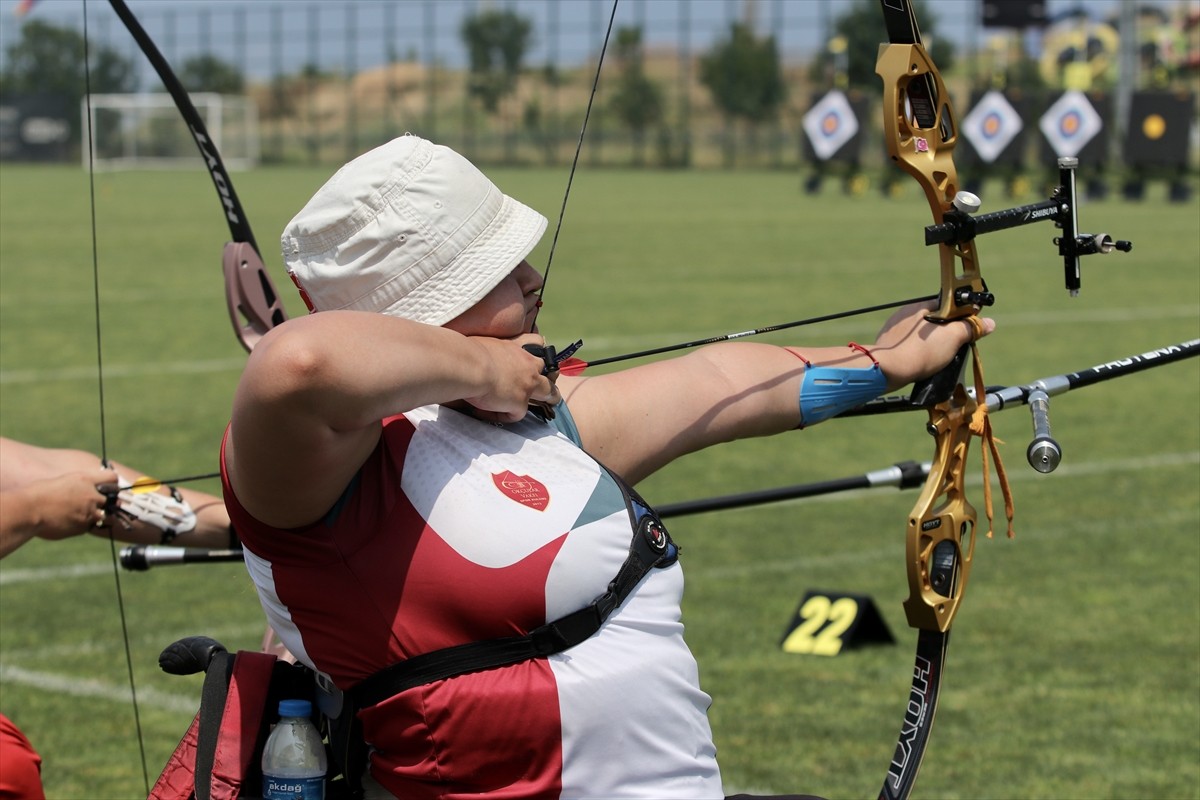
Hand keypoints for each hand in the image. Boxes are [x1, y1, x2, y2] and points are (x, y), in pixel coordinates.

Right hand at [28, 467, 117, 539]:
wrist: (28, 510)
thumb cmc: (38, 494)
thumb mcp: (61, 482)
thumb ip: (77, 486)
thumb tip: (83, 492)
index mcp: (85, 480)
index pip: (112, 478)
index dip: (112, 483)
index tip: (109, 487)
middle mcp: (91, 495)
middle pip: (109, 499)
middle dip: (101, 502)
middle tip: (87, 504)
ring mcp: (89, 513)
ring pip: (101, 515)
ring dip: (92, 515)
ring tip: (74, 514)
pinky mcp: (83, 527)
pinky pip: (87, 526)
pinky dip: (80, 525)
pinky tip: (65, 522)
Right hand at [461, 333, 561, 423]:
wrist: (470, 365)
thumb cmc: (470, 351)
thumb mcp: (487, 342)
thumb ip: (494, 350)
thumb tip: (483, 354)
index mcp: (518, 349)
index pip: (537, 343)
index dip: (537, 352)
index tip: (534, 359)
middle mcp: (528, 366)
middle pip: (549, 373)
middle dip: (549, 381)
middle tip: (547, 388)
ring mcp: (527, 386)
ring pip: (548, 394)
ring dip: (547, 399)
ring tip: (545, 407)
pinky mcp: (519, 403)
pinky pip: (517, 414)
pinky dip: (505, 415)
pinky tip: (492, 413)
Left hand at [872, 301, 994, 389]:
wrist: (887, 370)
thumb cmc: (921, 351)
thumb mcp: (953, 337)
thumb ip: (970, 328)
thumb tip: (988, 323)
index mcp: (920, 306)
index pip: (947, 305)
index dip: (959, 317)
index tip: (966, 330)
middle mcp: (905, 314)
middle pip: (934, 321)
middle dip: (945, 334)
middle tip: (952, 348)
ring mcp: (893, 330)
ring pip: (920, 335)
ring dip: (930, 345)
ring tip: (936, 359)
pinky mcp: (886, 345)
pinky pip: (907, 346)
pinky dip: (916, 353)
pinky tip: (920, 363)